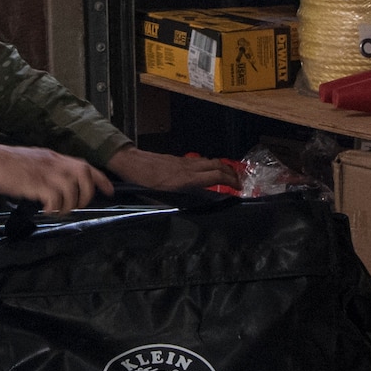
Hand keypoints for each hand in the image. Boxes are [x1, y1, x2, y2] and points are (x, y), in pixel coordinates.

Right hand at [0, 142, 112, 211]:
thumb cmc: (1, 164)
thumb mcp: (30, 162)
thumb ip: (44, 170)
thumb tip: (53, 185)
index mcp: (51, 157)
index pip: (84, 164)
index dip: (100, 178)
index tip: (110, 191)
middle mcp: (52, 162)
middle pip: (84, 174)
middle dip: (87, 193)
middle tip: (77, 206)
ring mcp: (44, 172)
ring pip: (72, 189)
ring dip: (69, 204)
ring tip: (57, 210)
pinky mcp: (34, 183)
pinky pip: (56, 198)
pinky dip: (55, 208)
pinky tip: (45, 210)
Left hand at [104, 146, 232, 191]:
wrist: (130, 161)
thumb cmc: (141, 181)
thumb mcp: (157, 197)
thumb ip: (173, 203)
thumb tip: (185, 212)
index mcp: (186, 179)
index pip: (215, 176)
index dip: (230, 181)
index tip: (239, 188)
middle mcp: (188, 167)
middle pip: (218, 165)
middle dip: (232, 173)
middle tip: (239, 182)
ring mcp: (183, 161)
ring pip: (210, 161)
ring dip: (223, 167)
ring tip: (229, 176)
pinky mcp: (178, 159)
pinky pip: (200, 160)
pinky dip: (210, 165)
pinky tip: (209, 172)